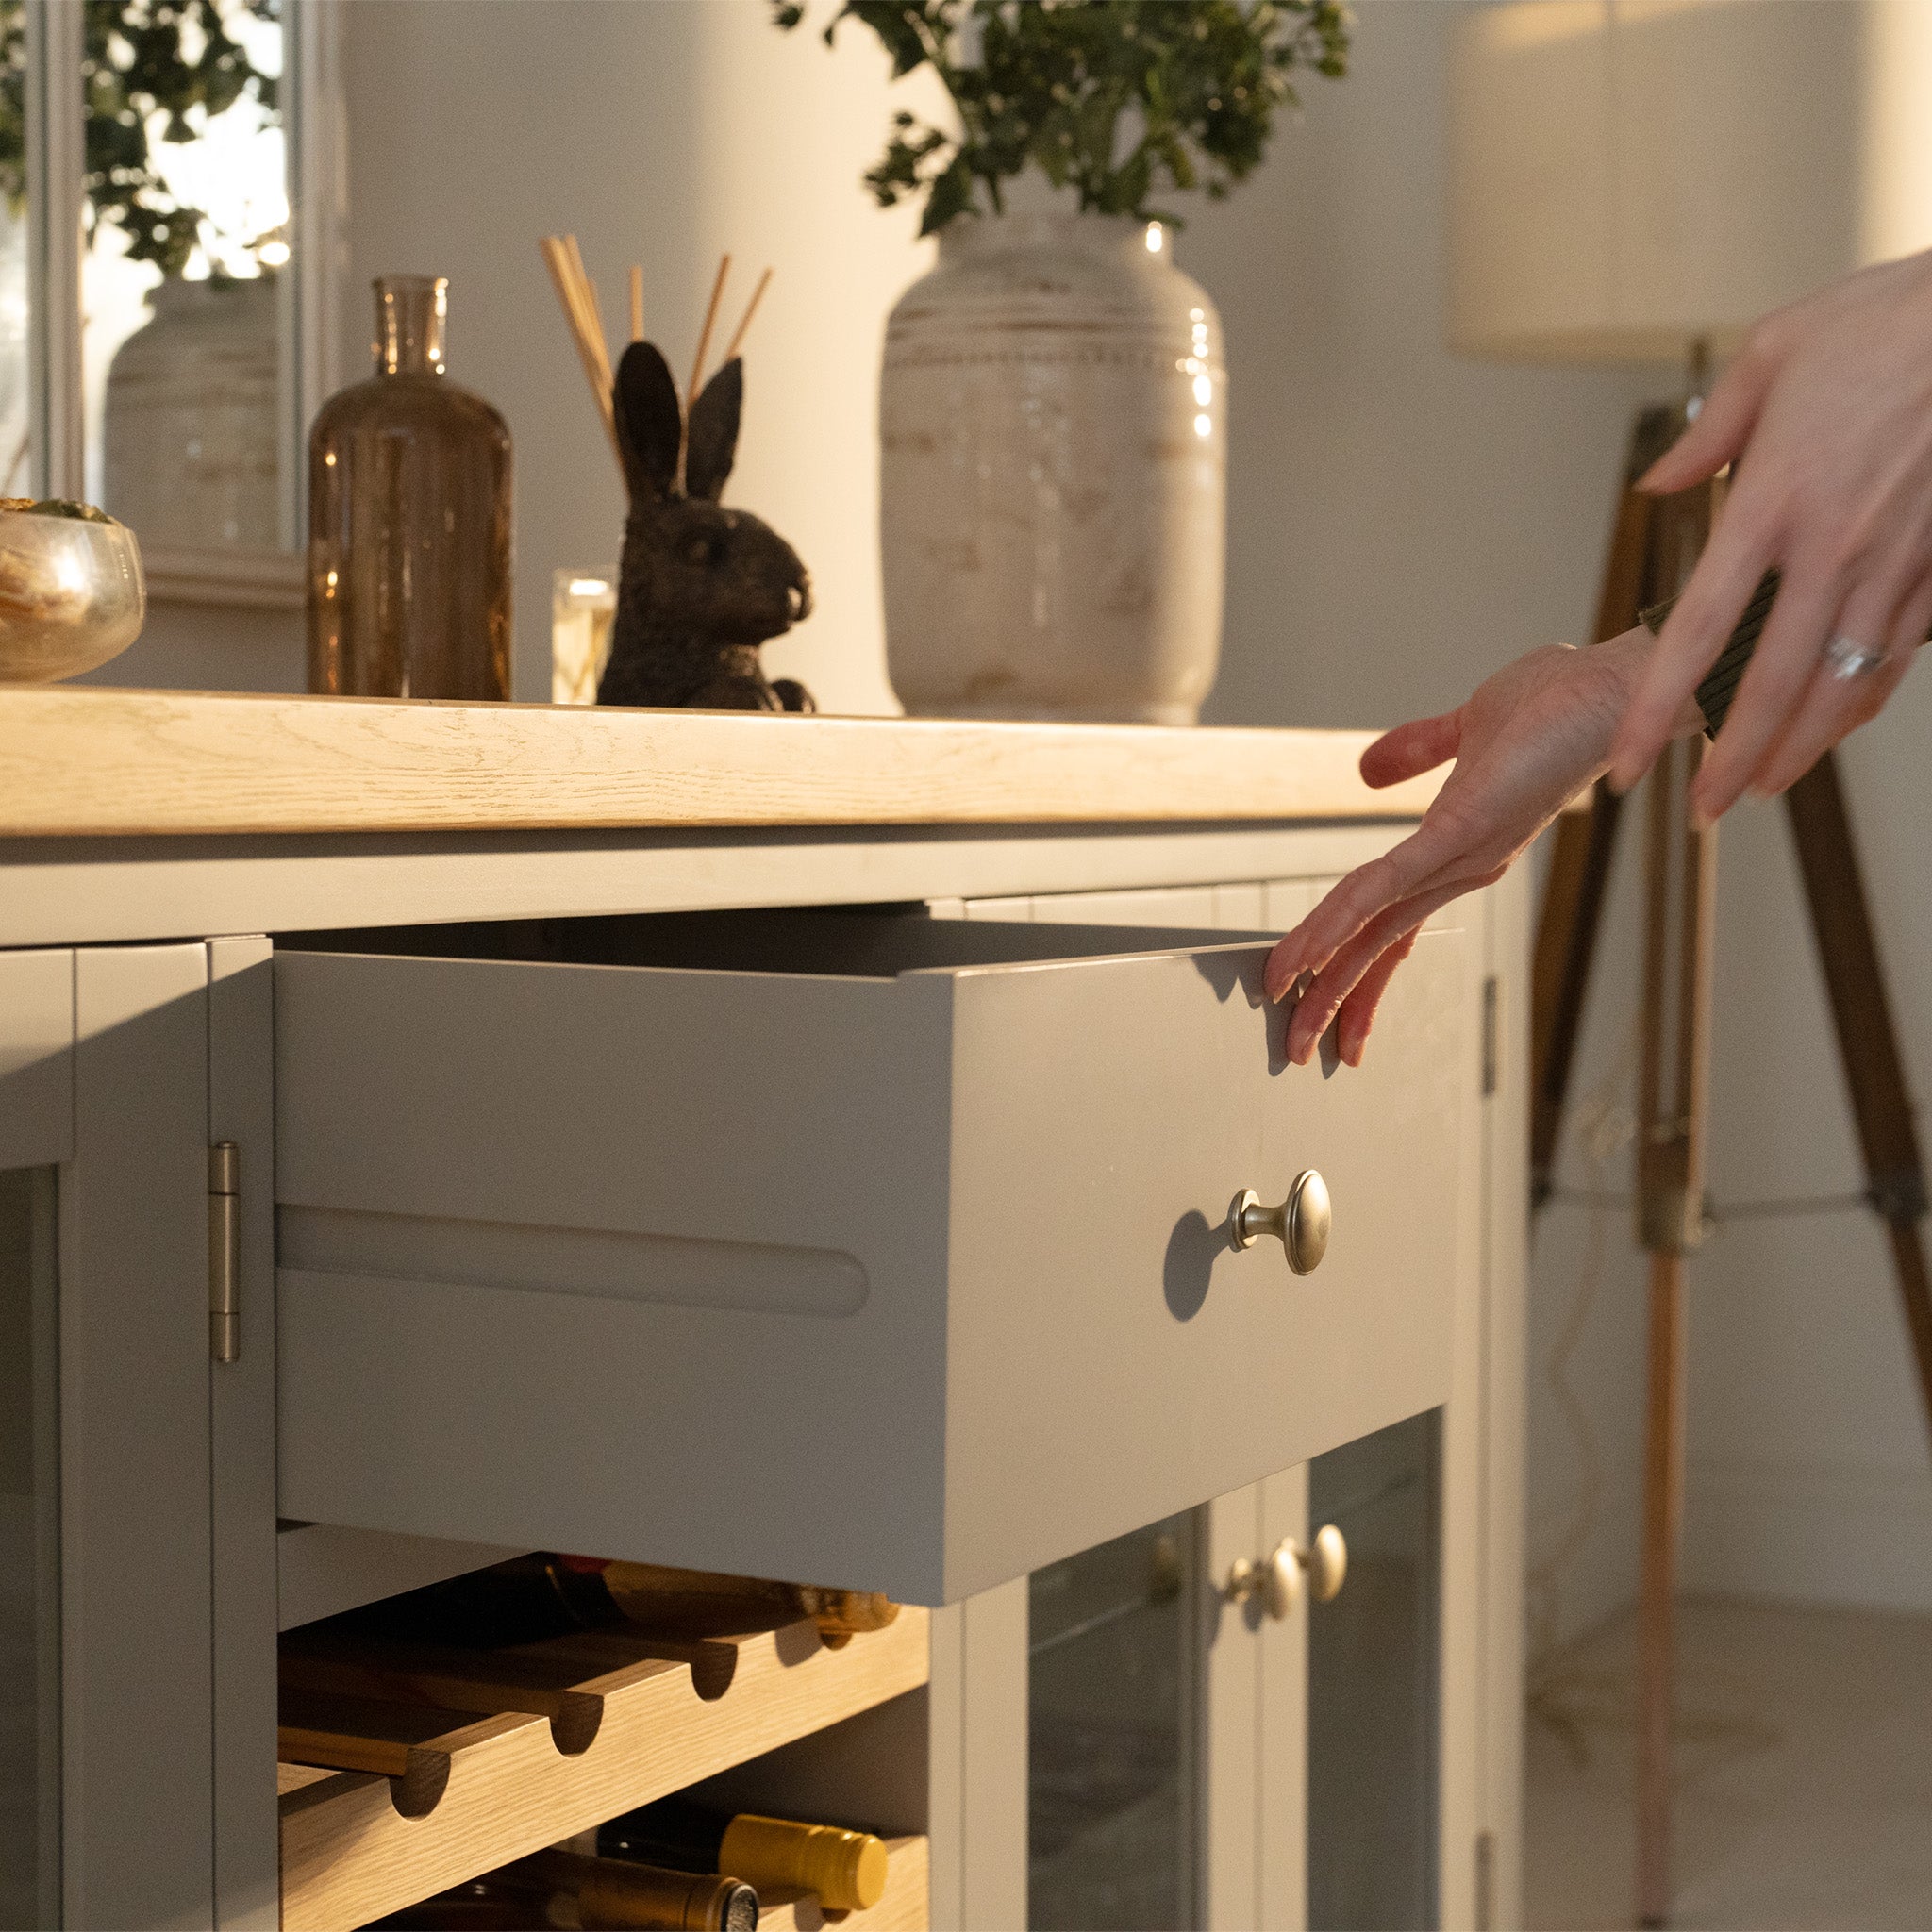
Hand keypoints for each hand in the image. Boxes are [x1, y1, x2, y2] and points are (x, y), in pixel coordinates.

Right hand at [1265, 629, 1690, 1067]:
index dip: (1353, 968)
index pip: (1394, 924)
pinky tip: (1312, 946)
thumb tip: (1367, 773)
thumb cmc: (1561, 702)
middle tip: (1299, 1049)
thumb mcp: (1469, 728)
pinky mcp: (1464, 830)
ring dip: (1327, 970)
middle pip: (1382, 946)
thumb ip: (1417, 750)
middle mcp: (1463, 867)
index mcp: (1460, 850)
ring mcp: (1465, 855)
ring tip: (1287, 1005)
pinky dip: (1345, 917)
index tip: (1317, 1004)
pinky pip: (1389, 880)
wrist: (1617, 685)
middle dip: (1335, 999)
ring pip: (1377, 924)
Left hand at [1609, 248, 1931, 821]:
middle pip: (1770, 684)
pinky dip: (1862, 700)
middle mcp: (1833, 547)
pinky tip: (1834, 729)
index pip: (1698, 632)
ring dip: (1797, 748)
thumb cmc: (1888, 320)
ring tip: (1757, 790)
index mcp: (1771, 501)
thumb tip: (1658, 484)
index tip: (1628, 765)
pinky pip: (1897, 652)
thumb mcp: (1775, 350)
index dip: (1659, 711)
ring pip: (1840, 683)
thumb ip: (1706, 432)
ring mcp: (1896, 562)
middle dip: (1729, 760)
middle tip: (1696, 813)